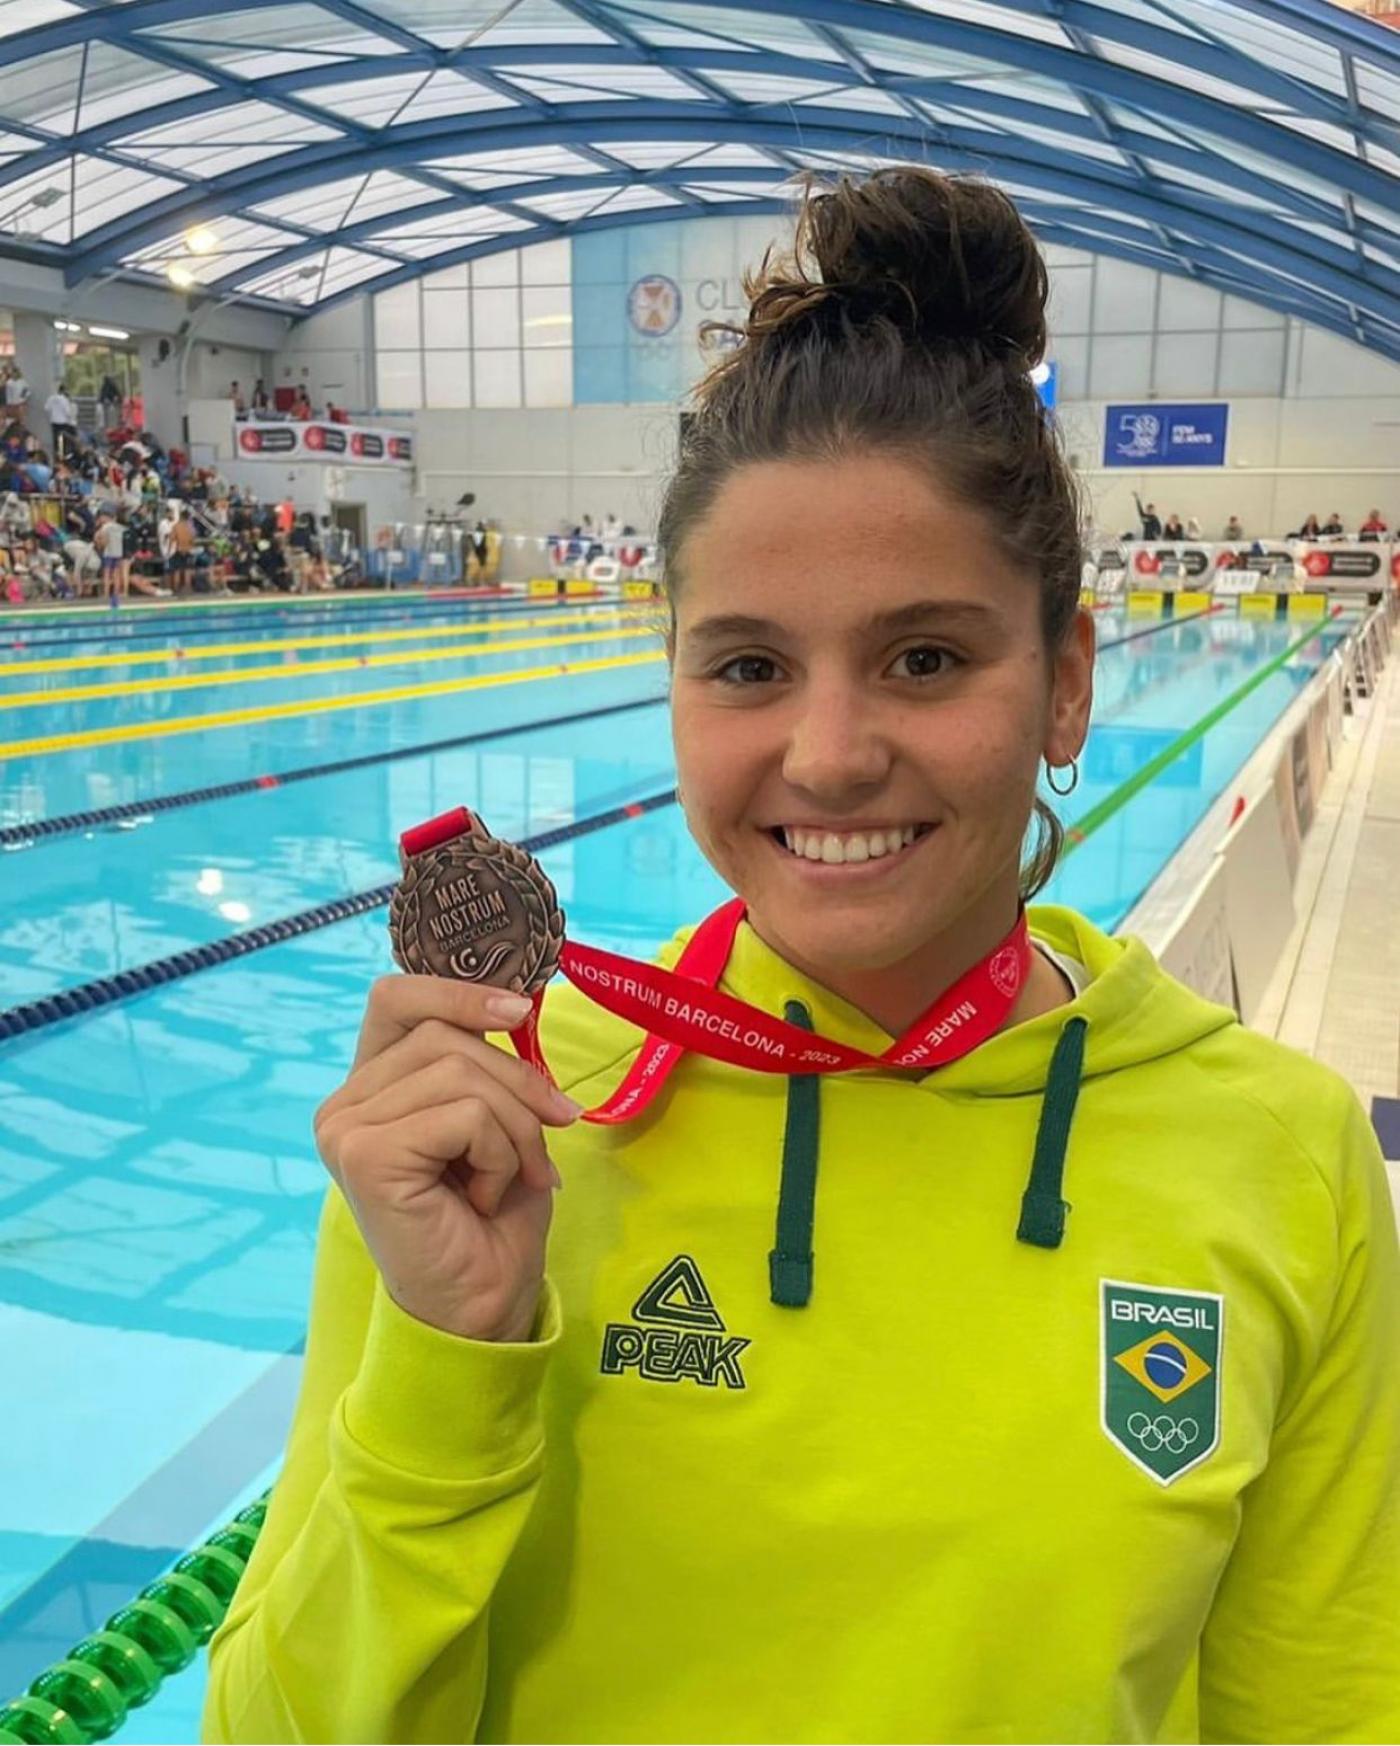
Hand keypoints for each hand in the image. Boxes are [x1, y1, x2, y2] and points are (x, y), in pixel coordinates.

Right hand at [315, 977, 579, 1342]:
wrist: (484, 1306)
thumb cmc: (492, 1218)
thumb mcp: (496, 1119)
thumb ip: (483, 1062)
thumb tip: (515, 1002)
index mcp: (370, 1087)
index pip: (396, 998)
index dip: (458, 990)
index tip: (520, 1008)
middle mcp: (344, 1105)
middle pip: (444, 1034)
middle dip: (518, 1081)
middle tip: (555, 1129)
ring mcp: (346, 1129)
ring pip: (461, 1072)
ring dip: (516, 1126)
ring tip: (513, 1176)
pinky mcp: (366, 1156)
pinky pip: (465, 1115)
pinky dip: (500, 1153)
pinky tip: (484, 1197)